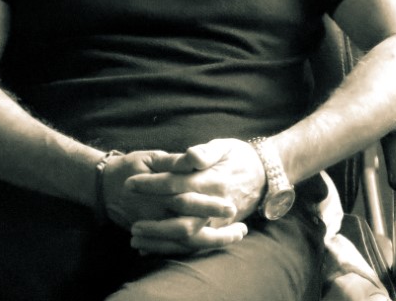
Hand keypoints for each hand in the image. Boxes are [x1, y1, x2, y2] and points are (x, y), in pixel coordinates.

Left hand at [123, 138, 266, 253]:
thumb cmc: (239, 157)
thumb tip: (191, 156)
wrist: (265, 175)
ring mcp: (217, 220)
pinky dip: (171, 248)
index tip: (129, 183)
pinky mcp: (218, 229)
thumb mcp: (225, 146)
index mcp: (213, 180)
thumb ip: (206, 151)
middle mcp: (216, 204)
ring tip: (135, 236)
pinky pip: (194, 245)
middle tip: (130, 220)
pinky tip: (149, 248)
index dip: (152, 185)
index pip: (178, 184)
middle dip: (153, 220)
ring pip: (187, 237)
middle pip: (181, 217)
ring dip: (160, 239)